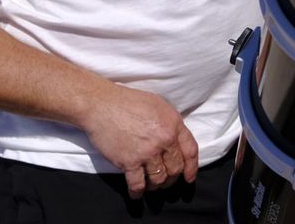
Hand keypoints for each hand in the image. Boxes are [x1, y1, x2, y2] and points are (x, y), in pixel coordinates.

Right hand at [80, 83, 198, 197]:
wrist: (102, 106)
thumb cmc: (129, 102)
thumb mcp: (159, 106)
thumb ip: (171, 124)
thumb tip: (176, 141)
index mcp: (174, 125)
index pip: (190, 151)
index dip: (192, 168)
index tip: (189, 178)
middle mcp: (164, 140)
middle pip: (175, 168)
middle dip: (172, 178)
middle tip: (165, 181)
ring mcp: (147, 152)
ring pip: (159, 179)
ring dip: (156, 186)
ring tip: (151, 185)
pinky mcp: (129, 162)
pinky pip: (138, 184)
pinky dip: (138, 192)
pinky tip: (137, 194)